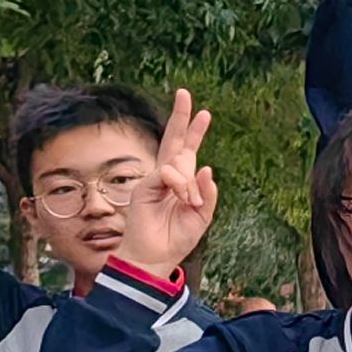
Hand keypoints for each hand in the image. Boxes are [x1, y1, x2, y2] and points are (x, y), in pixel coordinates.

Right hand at [121, 89, 220, 276]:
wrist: (154, 257)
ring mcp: (153, 180)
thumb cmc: (175, 239)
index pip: (188, 151)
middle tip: (184, 93)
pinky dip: (180, 185)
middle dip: (180, 117)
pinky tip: (183, 199)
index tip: (204, 113)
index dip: (195, 132)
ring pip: (177, 162)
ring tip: (191, 204)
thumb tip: (207, 169)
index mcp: (181, 182)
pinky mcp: (144, 186)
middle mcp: (166, 177)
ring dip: (189, 183)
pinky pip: (167, 174)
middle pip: (174, 140)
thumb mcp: (202, 216)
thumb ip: (207, 193)